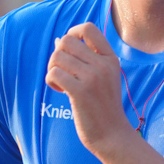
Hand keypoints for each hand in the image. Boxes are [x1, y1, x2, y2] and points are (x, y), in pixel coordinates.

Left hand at [45, 23, 133, 159]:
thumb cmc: (103, 106)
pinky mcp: (80, 92)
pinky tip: (61, 92)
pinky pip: (54, 74)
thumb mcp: (101, 77)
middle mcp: (103, 65)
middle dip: (58, 54)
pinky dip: (51, 81)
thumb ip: (84, 58)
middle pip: (67, 41)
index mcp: (110, 58)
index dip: (72, 33)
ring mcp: (92, 78)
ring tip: (62, 83)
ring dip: (53, 69)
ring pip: (57, 56)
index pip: (88, 28)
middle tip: (62, 72)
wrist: (112, 135)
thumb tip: (58, 39)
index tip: (70, 51)